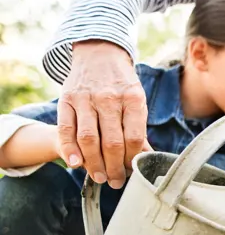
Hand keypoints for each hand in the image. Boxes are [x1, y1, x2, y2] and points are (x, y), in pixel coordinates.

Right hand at [59, 41, 147, 188]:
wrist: (99, 53)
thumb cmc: (121, 84)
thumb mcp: (137, 100)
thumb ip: (139, 128)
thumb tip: (148, 157)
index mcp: (132, 99)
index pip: (134, 137)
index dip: (132, 159)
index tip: (131, 172)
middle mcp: (109, 98)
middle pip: (112, 142)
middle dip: (115, 168)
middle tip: (115, 182)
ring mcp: (86, 98)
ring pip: (89, 139)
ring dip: (94, 164)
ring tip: (100, 177)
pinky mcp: (67, 99)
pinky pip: (67, 129)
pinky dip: (70, 149)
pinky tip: (76, 164)